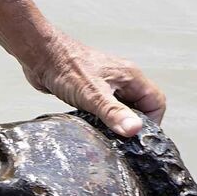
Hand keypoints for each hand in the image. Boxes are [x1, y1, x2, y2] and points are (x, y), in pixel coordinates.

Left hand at [21, 29, 166, 136]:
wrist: (40, 55)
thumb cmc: (66, 67)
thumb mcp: (92, 95)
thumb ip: (114, 113)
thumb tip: (135, 130)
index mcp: (130, 76)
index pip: (156, 102)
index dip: (151, 122)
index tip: (136, 137)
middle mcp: (122, 79)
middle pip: (141, 107)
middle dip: (132, 125)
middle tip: (120, 140)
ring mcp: (106, 84)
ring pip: (121, 108)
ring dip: (115, 122)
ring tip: (104, 134)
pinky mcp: (91, 90)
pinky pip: (104, 108)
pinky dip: (101, 119)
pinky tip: (91, 126)